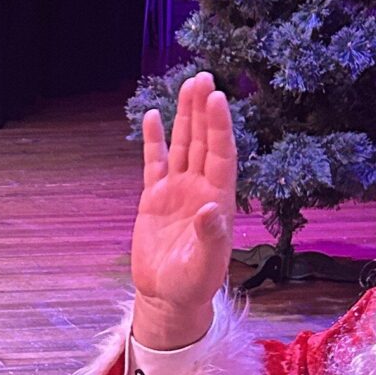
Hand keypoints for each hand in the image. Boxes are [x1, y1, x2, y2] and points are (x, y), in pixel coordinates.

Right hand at [131, 72, 237, 350]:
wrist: (168, 298)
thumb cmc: (191, 286)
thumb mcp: (203, 266)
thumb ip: (210, 238)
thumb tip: (211, 209)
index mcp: (217, 201)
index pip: (221, 155)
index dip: (219, 126)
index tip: (217, 98)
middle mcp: (200, 189)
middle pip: (203, 141)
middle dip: (204, 110)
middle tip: (204, 76)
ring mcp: (177, 191)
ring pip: (183, 145)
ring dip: (186, 116)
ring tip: (188, 83)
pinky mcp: (155, 198)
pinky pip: (155, 163)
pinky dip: (155, 141)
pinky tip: (155, 116)